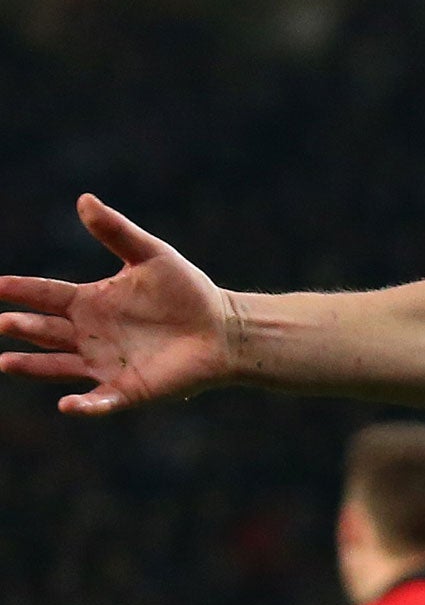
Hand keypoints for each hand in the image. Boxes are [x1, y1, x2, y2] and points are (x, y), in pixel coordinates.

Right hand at [0, 195, 235, 414]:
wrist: (222, 328)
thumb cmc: (187, 291)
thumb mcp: (152, 255)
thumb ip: (117, 231)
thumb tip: (84, 198)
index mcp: (90, 302)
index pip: (46, 295)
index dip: (20, 290)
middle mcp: (88, 335)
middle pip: (45, 330)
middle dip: (22, 327)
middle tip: (3, 323)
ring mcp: (103, 363)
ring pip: (57, 367)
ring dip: (33, 367)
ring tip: (6, 362)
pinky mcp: (126, 389)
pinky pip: (100, 401)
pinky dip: (84, 406)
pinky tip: (68, 406)